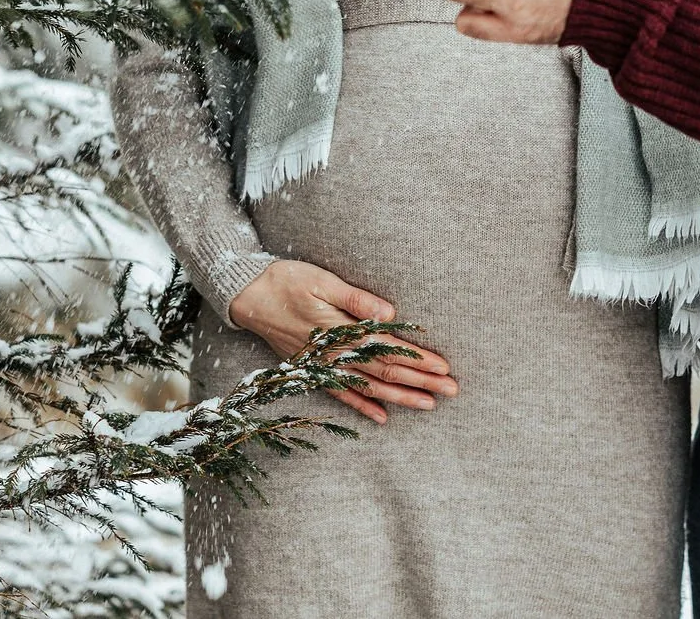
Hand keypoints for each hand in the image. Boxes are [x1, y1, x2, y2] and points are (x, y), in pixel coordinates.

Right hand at [227, 259, 456, 424]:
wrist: (247, 297)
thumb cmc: (287, 282)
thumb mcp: (323, 281)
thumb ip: (356, 300)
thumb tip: (390, 313)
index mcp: (341, 330)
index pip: (388, 349)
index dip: (417, 360)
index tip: (444, 367)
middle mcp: (335, 354)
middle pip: (385, 372)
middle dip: (420, 383)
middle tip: (451, 391)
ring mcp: (324, 365)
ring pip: (369, 388)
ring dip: (401, 398)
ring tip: (429, 405)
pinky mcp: (314, 369)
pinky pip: (342, 393)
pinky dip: (363, 406)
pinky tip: (383, 417)